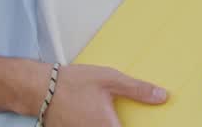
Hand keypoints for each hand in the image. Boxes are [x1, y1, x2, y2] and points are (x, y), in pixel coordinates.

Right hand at [40, 64, 166, 125]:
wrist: (40, 88)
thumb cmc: (72, 83)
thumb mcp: (110, 79)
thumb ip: (137, 90)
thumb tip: (161, 96)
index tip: (147, 122)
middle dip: (120, 122)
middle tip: (117, 113)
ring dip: (108, 123)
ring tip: (103, 111)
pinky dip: (94, 123)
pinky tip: (91, 113)